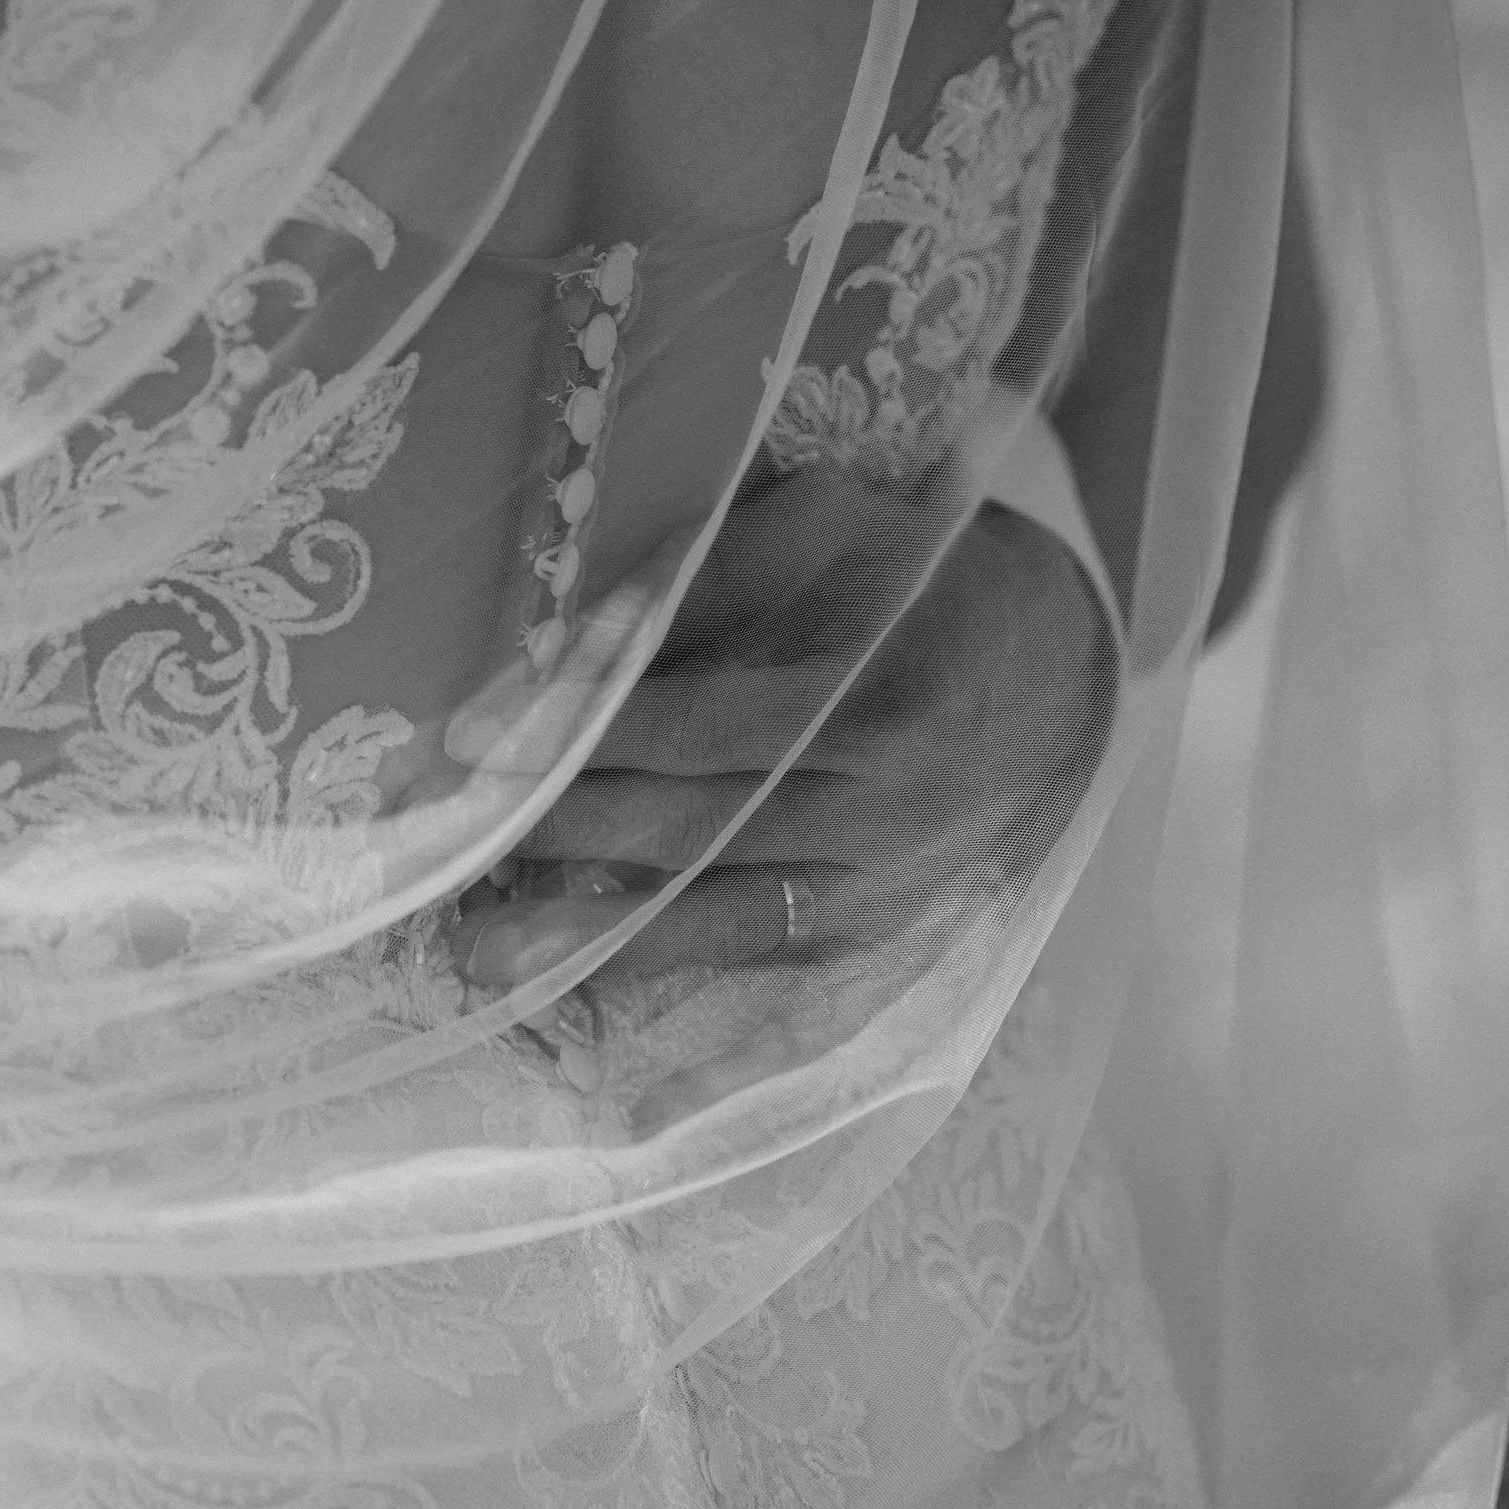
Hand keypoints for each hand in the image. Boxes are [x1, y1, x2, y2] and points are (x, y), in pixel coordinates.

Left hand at [445, 461, 1114, 993]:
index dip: (588, 735)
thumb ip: (717, 574)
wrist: (1060, 670)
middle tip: (449, 841)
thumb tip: (583, 633)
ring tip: (480, 953)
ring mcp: (878, 882)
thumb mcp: (839, 530)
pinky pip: (754, 958)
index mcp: (880, 701)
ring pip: (717, 916)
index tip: (479, 737)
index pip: (706, 726)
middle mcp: (881, 810)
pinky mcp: (871, 927)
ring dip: (592, 934)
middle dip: (561, 836)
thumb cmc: (926, 580)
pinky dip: (664, 967)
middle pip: (696, 830)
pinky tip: (578, 977)